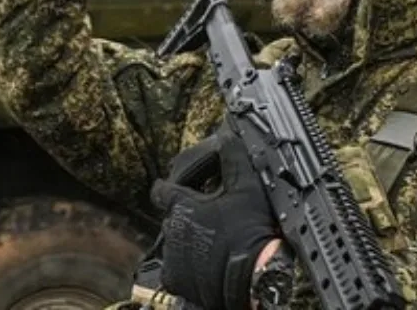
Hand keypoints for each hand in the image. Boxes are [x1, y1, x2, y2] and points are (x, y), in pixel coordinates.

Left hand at [150, 128, 276, 309]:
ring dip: (190, 237)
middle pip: (172, 216)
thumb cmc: (250, 232)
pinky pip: (180, 268)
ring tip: (216, 239)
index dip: (172, 185)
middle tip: (211, 215)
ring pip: (176, 241)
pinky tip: (211, 261)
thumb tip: (227, 136)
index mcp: (181, 205)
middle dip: (187, 213)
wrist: (255, 280)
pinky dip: (192, 263)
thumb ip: (233, 157)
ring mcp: (173, 257)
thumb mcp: (247, 186)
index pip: (162, 189)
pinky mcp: (178, 280)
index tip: (179, 185)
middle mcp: (171, 230)